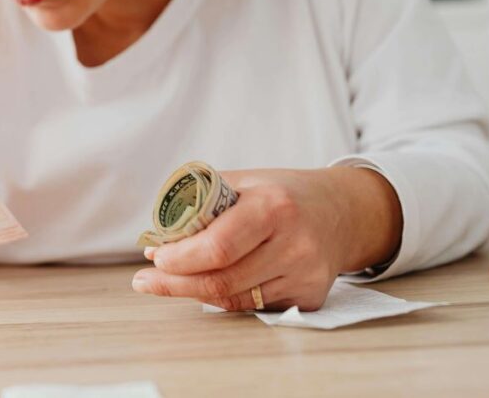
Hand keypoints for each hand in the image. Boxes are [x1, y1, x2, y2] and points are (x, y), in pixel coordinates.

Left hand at [131, 167, 401, 310]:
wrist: (341, 211)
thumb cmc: (282, 193)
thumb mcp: (244, 181)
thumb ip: (202, 203)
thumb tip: (158, 238)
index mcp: (274, 206)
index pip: (217, 246)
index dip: (180, 258)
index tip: (155, 256)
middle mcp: (294, 244)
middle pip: (222, 281)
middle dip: (176, 283)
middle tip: (147, 280)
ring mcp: (304, 275)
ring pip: (234, 299)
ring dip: (194, 293)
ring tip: (167, 282)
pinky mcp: (310, 297)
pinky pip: (253, 306)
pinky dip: (224, 298)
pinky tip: (207, 286)